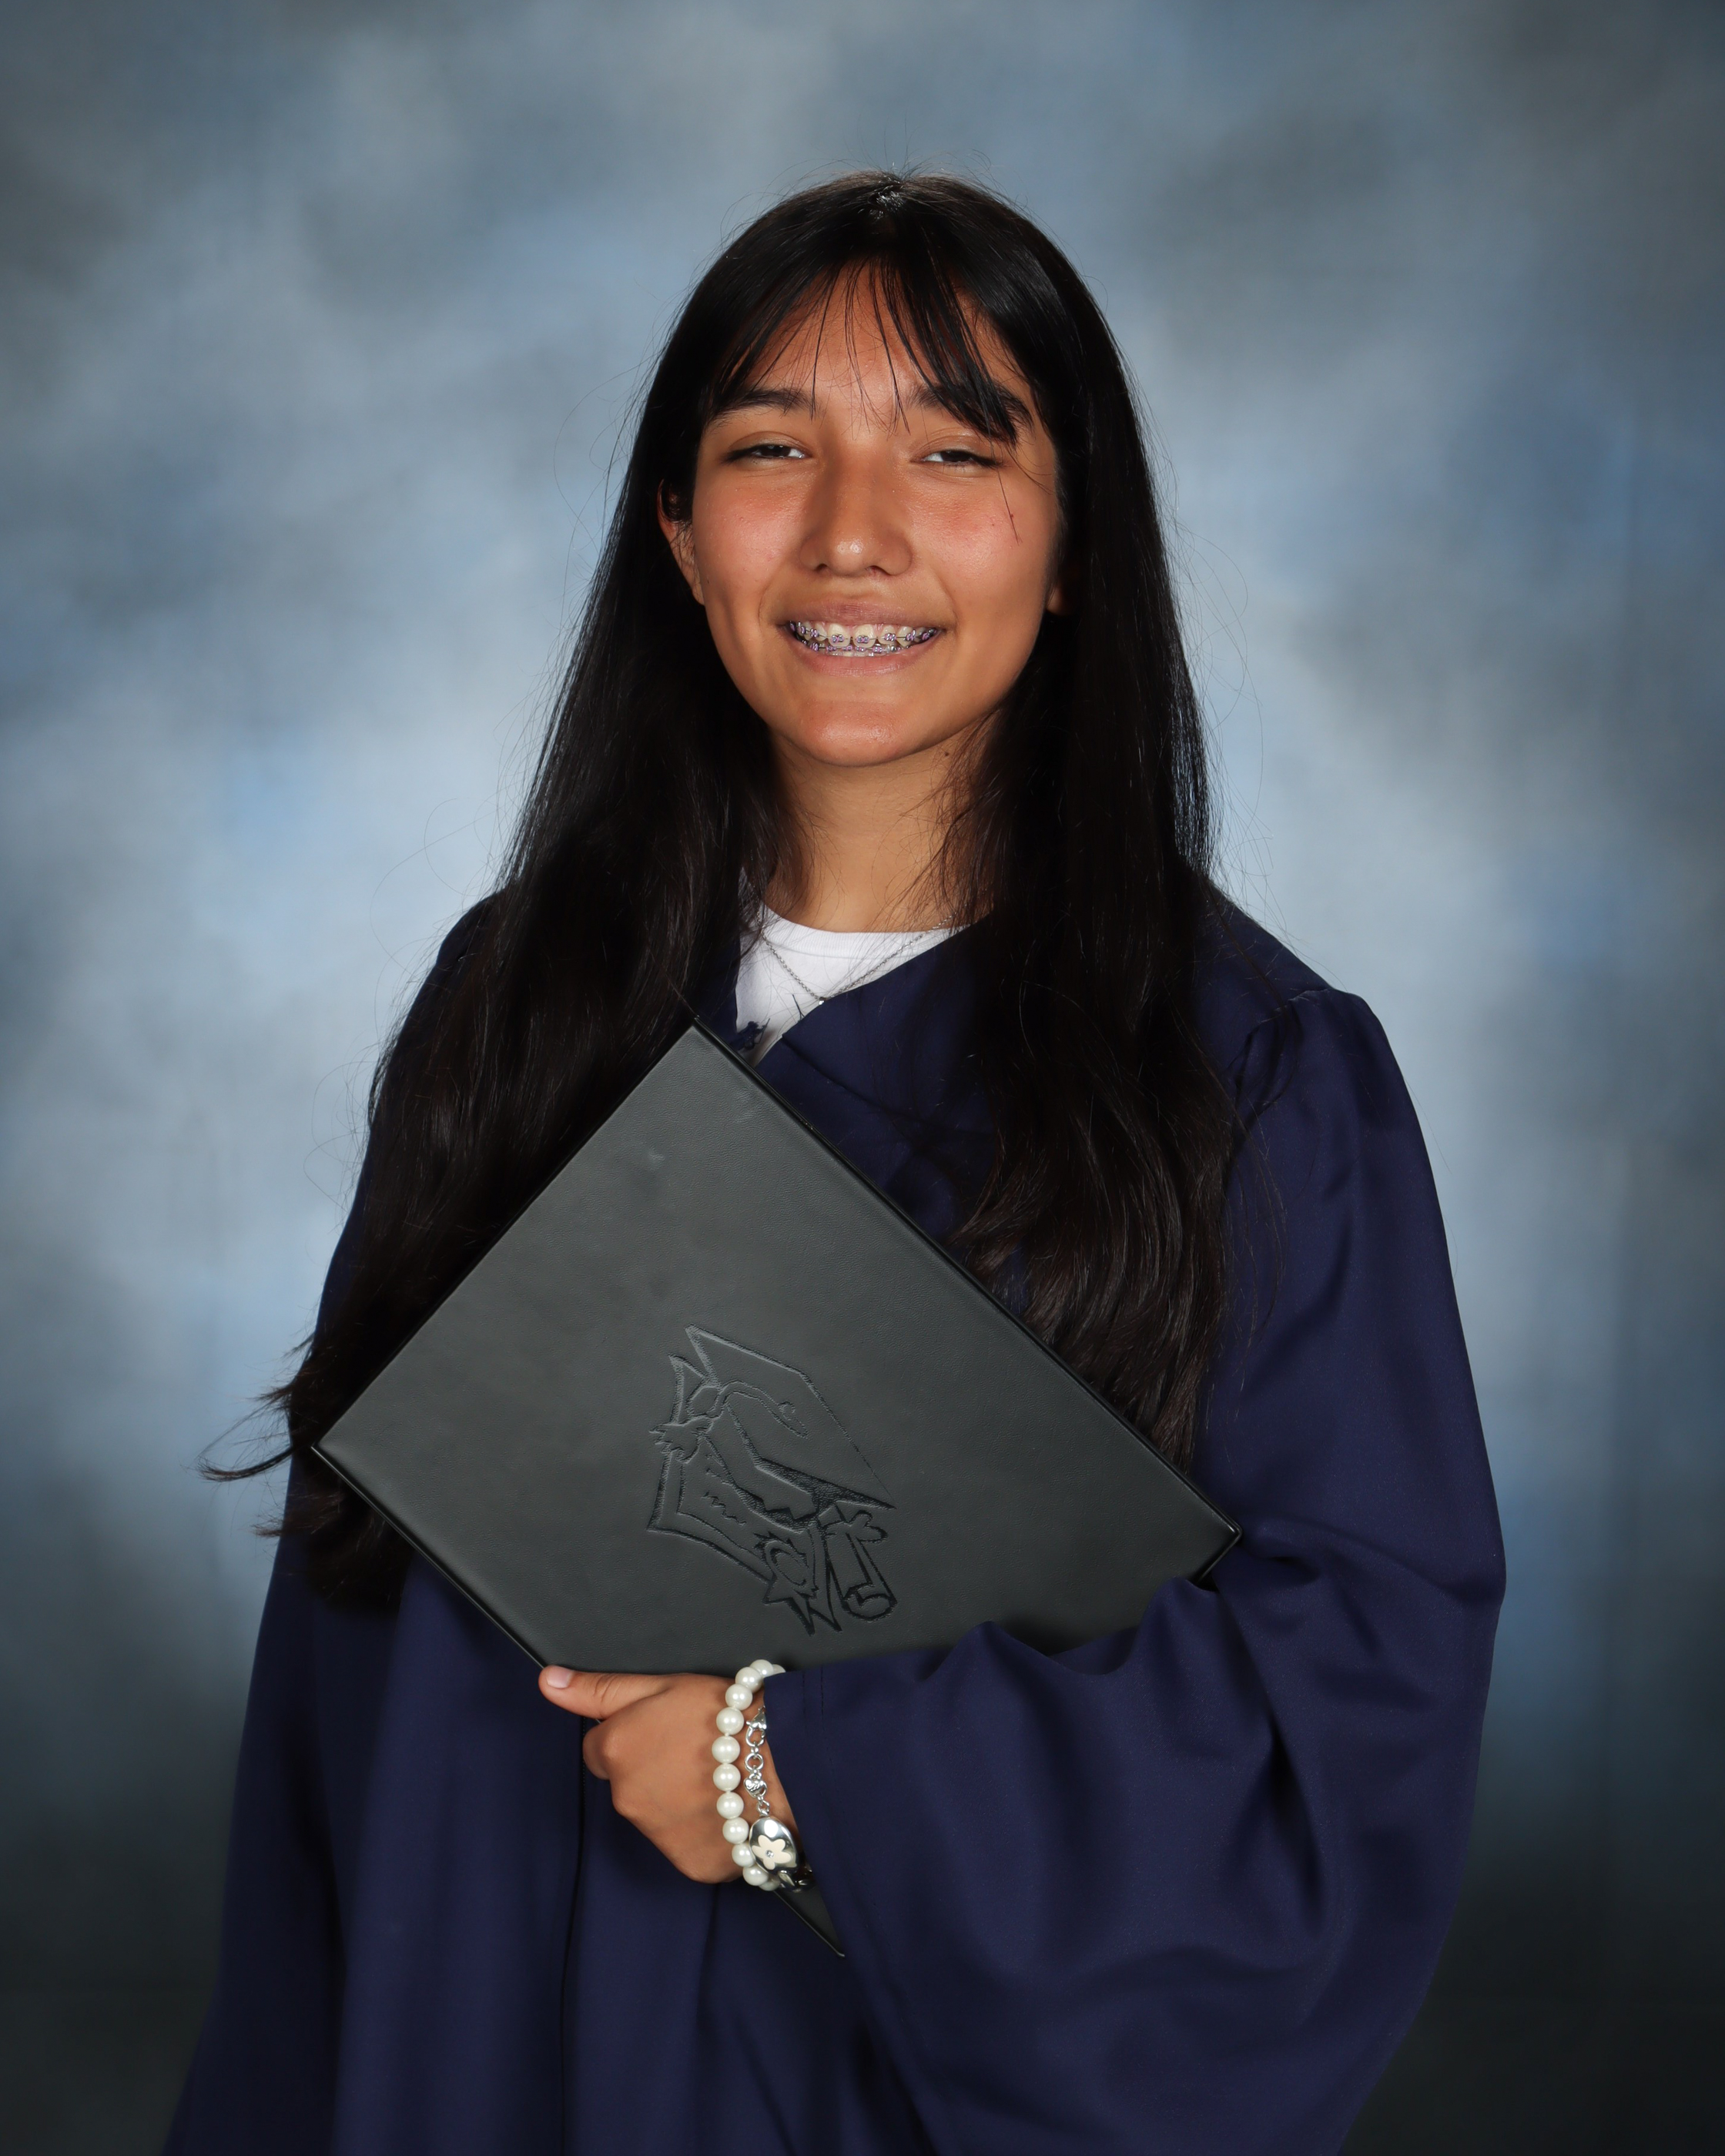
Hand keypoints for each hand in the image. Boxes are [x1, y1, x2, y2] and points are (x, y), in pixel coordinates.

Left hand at [538, 1667, 798, 1882]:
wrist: (787, 1764)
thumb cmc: (730, 1717)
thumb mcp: (662, 1685)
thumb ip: (600, 1689)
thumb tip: (548, 1683)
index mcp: (617, 1752)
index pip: (600, 1749)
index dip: (634, 1734)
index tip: (666, 1729)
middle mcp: (627, 1800)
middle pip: (628, 1784)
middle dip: (654, 1769)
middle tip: (699, 1750)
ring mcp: (658, 1838)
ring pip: (656, 1816)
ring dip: (677, 1801)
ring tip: (721, 1778)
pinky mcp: (690, 1866)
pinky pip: (687, 1846)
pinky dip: (703, 1831)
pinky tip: (730, 1808)